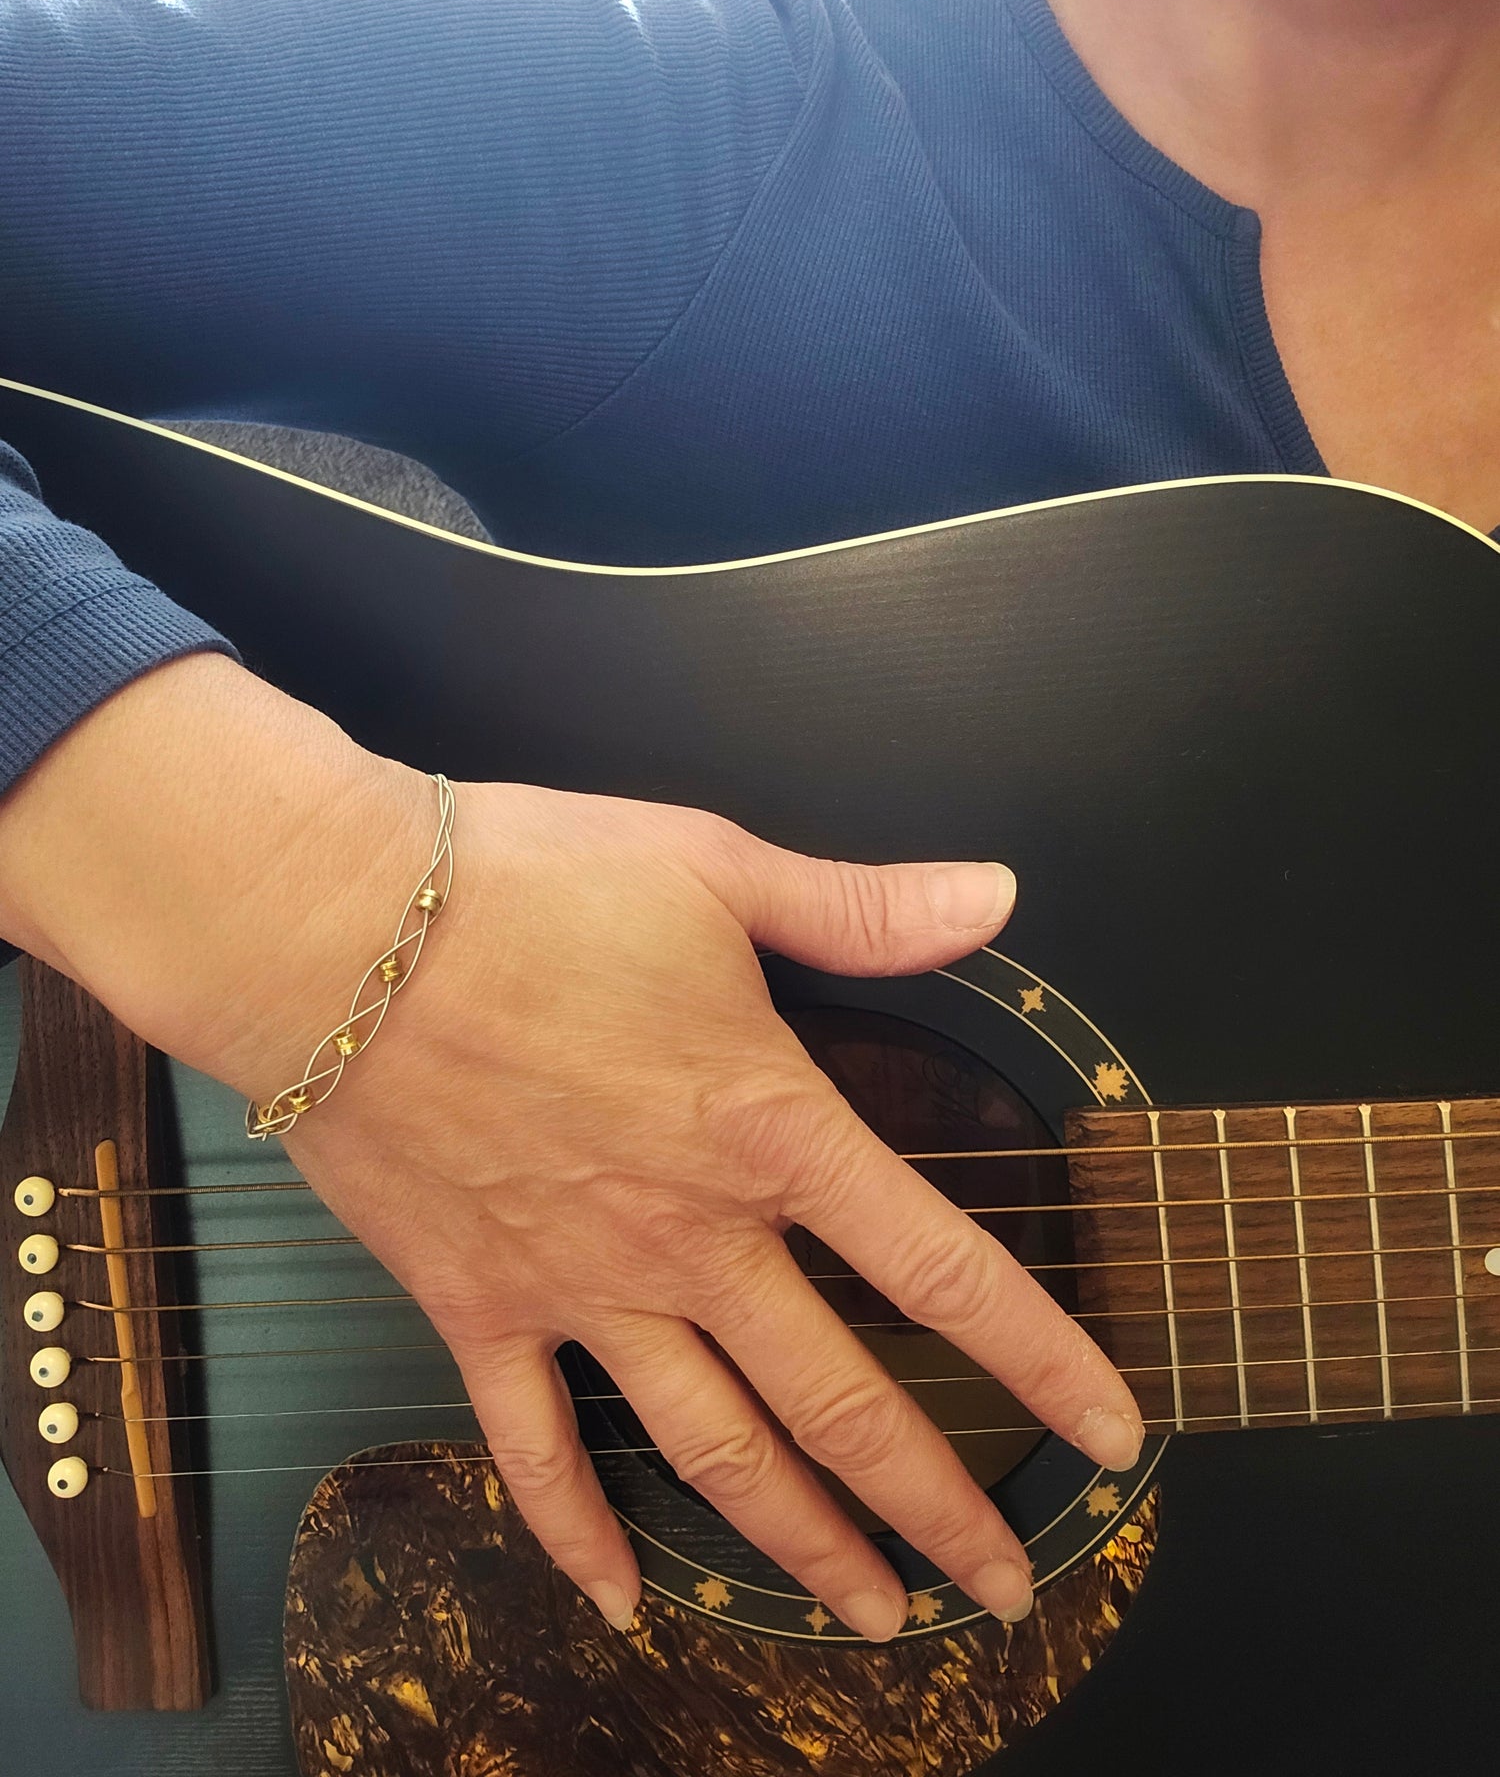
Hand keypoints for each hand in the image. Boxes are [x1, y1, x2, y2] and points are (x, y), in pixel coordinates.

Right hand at [279, 784, 1142, 1638]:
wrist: (335, 933)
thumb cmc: (529, 885)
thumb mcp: (715, 867)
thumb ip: (864, 907)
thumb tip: (997, 894)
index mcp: (767, 1128)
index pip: (940, 1267)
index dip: (1041, 1359)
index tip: (1112, 1432)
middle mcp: (691, 1236)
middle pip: (842, 1403)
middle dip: (938, 1503)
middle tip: (1007, 1585)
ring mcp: (582, 1288)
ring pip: (714, 1452)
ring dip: (800, 1547)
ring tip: (870, 1620)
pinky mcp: (477, 1306)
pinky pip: (533, 1447)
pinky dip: (576, 1533)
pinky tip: (622, 1602)